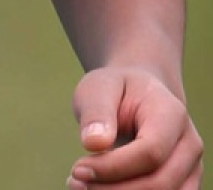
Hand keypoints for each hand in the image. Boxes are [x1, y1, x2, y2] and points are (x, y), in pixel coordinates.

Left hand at [70, 66, 203, 188]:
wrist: (139, 93)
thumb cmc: (117, 89)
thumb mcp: (99, 88)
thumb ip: (96, 113)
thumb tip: (93, 144)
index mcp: (171, 114)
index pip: (150, 152)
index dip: (113, 167)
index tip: (77, 170)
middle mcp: (189, 143)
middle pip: (160, 182)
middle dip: (114, 189)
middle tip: (75, 183)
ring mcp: (191, 166)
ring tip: (84, 187)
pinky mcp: (183, 181)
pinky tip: (101, 189)